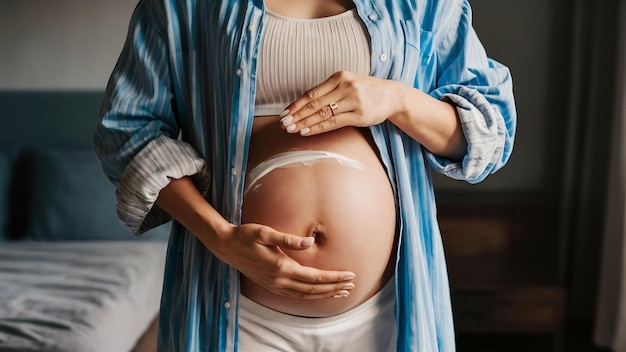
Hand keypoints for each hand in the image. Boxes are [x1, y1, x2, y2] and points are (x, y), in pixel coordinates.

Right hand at [214, 223, 355, 298]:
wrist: (226, 247)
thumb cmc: (246, 235)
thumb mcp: (265, 232)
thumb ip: (288, 239)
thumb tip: (310, 241)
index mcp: (281, 267)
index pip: (315, 277)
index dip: (334, 277)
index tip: (350, 275)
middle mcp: (279, 280)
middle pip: (314, 289)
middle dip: (334, 287)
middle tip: (352, 285)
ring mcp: (275, 286)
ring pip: (306, 295)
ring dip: (325, 294)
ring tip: (341, 291)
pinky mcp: (272, 286)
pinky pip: (296, 295)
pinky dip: (311, 296)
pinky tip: (319, 293)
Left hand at [279, 71, 402, 135]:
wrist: (391, 95)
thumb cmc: (365, 90)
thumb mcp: (348, 83)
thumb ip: (329, 91)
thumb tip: (304, 104)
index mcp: (339, 76)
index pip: (312, 92)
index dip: (296, 104)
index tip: (284, 113)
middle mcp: (345, 87)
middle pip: (315, 103)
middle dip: (297, 114)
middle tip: (283, 123)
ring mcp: (353, 101)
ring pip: (323, 113)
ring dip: (305, 122)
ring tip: (292, 129)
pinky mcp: (359, 115)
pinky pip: (334, 122)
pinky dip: (318, 128)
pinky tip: (307, 131)